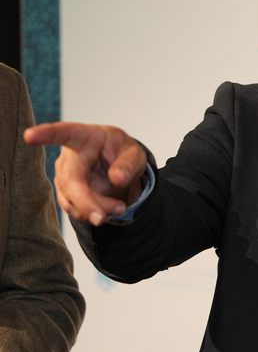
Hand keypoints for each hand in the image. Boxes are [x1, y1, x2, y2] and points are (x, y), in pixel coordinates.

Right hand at [23, 122, 147, 225]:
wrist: (118, 166)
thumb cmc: (121, 153)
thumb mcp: (134, 154)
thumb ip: (128, 165)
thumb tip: (118, 179)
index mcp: (85, 137)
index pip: (64, 133)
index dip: (46, 134)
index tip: (29, 136)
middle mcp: (69, 157)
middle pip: (70, 180)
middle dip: (85, 202)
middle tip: (102, 218)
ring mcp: (64, 176)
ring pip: (72, 199)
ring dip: (96, 209)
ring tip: (120, 207)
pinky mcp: (65, 193)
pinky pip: (76, 209)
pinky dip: (93, 213)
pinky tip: (108, 210)